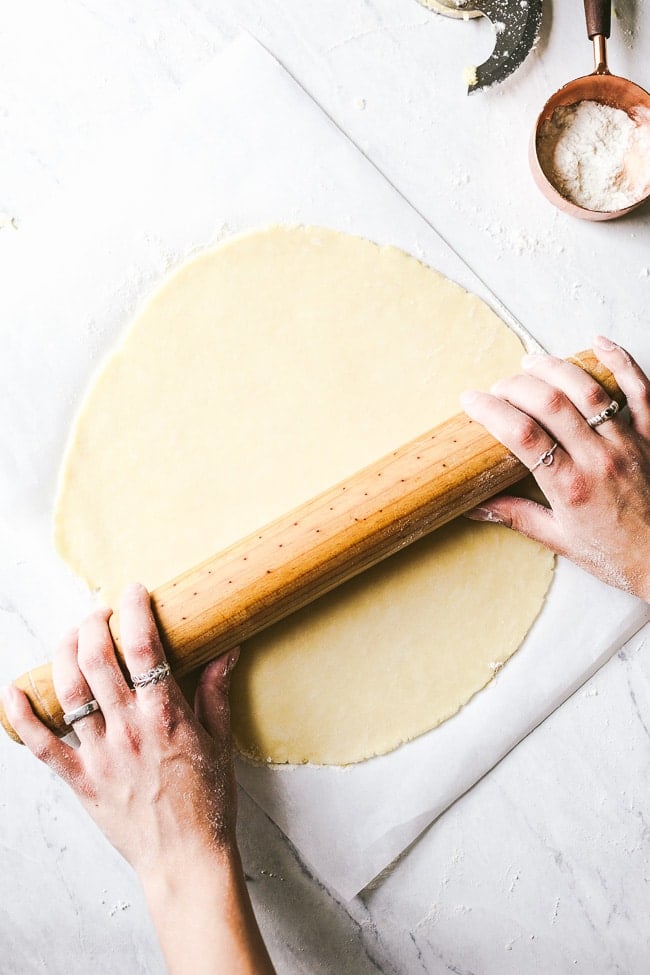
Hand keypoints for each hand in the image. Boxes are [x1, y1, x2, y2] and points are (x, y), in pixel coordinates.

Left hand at [1, 584, 275, 973]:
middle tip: (99, 612)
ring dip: (62, 654)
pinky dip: (21, 716)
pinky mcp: (80, 779)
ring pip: (68, 692)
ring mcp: (99, 755)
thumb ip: (216, 691)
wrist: (185, 859)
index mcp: (165, 716)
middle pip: (96, 660)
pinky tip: (13, 690)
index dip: (134, 611)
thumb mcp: (221, 741)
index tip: (133, 592)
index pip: (143, 648)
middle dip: (92, 624)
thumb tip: (225, 649)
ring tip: (70, 636)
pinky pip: (40, 746)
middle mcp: (127, 729)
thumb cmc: (207, 802)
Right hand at [460, 336, 649, 600]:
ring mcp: (627, 443)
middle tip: (498, 386)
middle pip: (551, 403)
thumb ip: (516, 516)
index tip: (470, 400)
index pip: (522, 435)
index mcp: (571, 487)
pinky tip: (599, 343)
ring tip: (530, 361)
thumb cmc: (615, 554)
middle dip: (516, 385)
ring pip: (589, 389)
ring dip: (555, 368)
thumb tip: (475, 507)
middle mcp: (598, 459)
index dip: (491, 411)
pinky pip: (640, 390)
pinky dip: (620, 362)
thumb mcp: (559, 539)